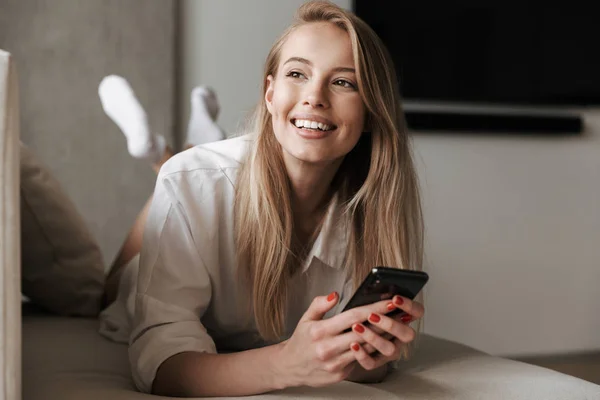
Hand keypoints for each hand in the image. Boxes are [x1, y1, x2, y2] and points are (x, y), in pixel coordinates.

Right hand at [276, 292, 396, 387]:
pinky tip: (382, 342)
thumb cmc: (301, 341)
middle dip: (384, 322)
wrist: (290, 367)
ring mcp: (335, 363)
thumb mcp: (305, 318)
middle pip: (364, 333)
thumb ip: (320, 304)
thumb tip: (336, 295)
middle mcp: (328, 348)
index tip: (389, 302)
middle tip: (400, 313)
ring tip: (396, 326)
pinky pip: (360, 361)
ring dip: (382, 337)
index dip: (373, 309)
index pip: (353, 317)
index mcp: (320, 331)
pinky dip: (372, 350)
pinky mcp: (340, 374)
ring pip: (366, 348)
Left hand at [348, 295, 424, 370]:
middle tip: (372, 316)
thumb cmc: (361, 315)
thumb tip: (374, 290)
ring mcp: (390, 351)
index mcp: (403, 319)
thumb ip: (374, 299)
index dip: (410, 306)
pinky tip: (353, 345)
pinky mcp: (376, 362)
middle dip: (390, 324)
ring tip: (357, 327)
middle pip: (408, 334)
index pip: (417, 312)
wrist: (344, 338)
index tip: (395, 298)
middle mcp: (401, 337)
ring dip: (374, 338)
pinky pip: (372, 363)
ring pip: (390, 349)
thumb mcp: (368, 303)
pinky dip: (362, 355)